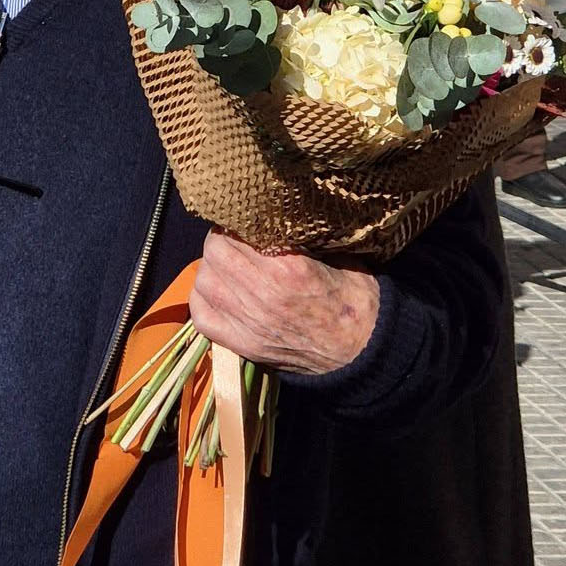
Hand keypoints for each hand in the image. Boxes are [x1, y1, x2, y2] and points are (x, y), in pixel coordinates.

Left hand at [189, 230, 379, 375]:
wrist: (363, 350)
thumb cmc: (353, 298)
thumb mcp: (334, 255)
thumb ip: (297, 237)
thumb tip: (268, 215)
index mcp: (288, 268)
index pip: (238, 233)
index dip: (236, 224)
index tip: (242, 222)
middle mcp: (264, 294)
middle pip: (215, 253)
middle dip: (220, 241)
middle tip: (231, 239)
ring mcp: (251, 323)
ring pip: (204, 282)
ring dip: (210, 267)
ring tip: (224, 264)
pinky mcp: (245, 345)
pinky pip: (202, 317)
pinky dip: (202, 299)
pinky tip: (215, 291)